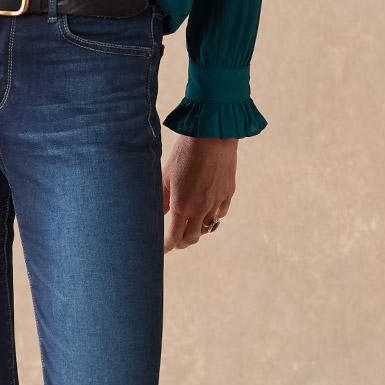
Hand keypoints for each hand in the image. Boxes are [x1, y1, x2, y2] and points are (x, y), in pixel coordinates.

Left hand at [161, 136, 235, 252]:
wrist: (213, 135)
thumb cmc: (185, 153)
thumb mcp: (166, 175)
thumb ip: (161, 199)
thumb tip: (157, 215)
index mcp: (182, 205)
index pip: (173, 237)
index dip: (166, 246)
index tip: (162, 249)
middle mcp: (201, 208)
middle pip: (191, 238)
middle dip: (181, 242)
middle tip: (174, 239)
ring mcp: (217, 202)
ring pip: (207, 228)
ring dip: (196, 230)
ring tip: (188, 225)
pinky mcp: (228, 194)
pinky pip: (220, 214)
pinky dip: (211, 217)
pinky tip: (204, 211)